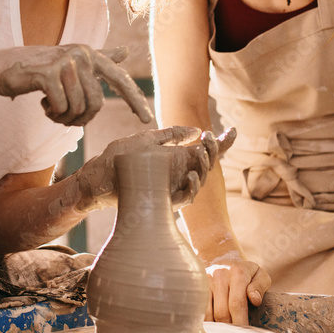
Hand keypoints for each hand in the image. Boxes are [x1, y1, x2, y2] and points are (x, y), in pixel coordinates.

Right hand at [0, 45, 152, 125]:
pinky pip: (61, 107)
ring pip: (78, 108)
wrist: (4, 68)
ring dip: (64, 118)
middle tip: (65, 118)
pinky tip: (43, 104)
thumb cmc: (39, 69)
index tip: (148, 119)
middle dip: (81, 119)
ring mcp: (65, 62)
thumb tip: (126, 52)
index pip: (120, 80)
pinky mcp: (48, 73)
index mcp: (90, 54)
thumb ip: (100, 57)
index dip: (135, 100)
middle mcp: (81, 54)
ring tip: (52, 109)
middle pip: (96, 103)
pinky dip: (52, 113)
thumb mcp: (73, 62)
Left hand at [74, 126, 235, 211]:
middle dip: (212, 151)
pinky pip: (186, 198)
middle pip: (206, 164)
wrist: (100, 178)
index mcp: (177, 158)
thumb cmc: (122, 158)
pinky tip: (193, 175)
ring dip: (203, 166)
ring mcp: (174, 188)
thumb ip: (171, 135)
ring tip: (200, 151)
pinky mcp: (166, 202)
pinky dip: (193, 187)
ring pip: (200, 179)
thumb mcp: (148, 140)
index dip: (221, 144)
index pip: (204, 151)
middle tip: (207, 139)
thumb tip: (196, 130)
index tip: (233, 131)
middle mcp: (179, 173)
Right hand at [205, 252, 270, 325]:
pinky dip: (205, 322)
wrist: (223, 259)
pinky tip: (211, 330)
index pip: (237, 304)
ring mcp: (205, 281)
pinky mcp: (197, 287)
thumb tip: (255, 300)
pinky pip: (199, 310)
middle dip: (229, 329)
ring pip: (208, 313)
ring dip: (216, 328)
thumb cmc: (246, 273)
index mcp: (237, 273)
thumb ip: (260, 286)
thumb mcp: (260, 274)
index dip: (240, 323)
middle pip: (222, 312)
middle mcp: (219, 275)